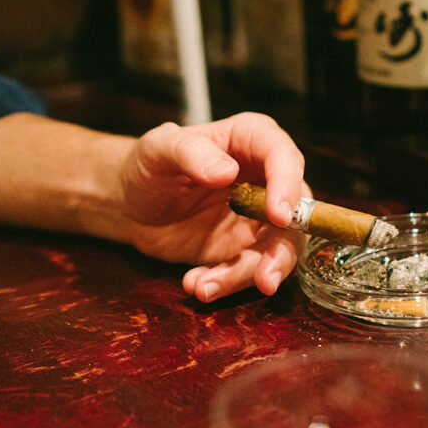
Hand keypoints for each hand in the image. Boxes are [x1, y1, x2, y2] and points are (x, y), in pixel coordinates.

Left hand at [118, 112, 308, 301]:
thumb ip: (190, 152)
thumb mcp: (159, 148)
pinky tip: (196, 283)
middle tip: (266, 278)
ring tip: (205, 286)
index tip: (278, 215)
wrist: (131, 202)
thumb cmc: (150, 163)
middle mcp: (265, 180)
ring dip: (246, 275)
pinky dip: (225, 283)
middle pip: (296, 213)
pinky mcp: (244, 249)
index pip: (284, 158)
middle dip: (283, 250)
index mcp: (252, 141)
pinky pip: (247, 271)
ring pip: (276, 251)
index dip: (287, 186)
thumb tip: (226, 172)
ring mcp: (257, 218)